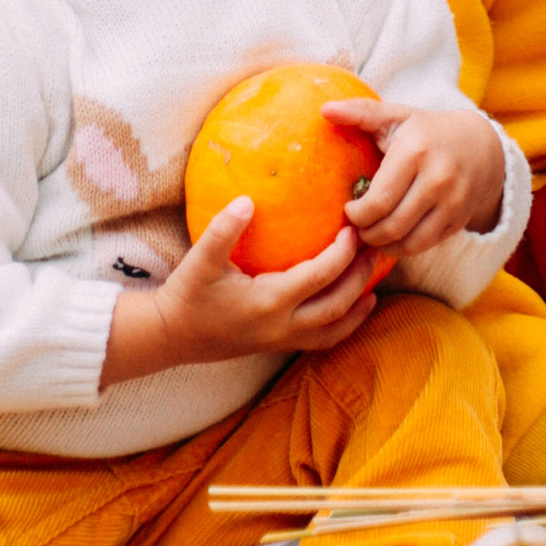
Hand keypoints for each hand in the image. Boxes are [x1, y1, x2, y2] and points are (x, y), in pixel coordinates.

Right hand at [101, 202, 382, 388]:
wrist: (169, 337)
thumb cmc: (186, 295)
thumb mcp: (201, 261)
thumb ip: (224, 230)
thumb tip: (249, 200)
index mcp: (268, 302)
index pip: (320, 277)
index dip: (342, 254)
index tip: (354, 228)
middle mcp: (281, 326)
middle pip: (337, 304)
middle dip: (360, 276)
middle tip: (376, 248)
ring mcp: (281, 340)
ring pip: (334, 329)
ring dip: (357, 306)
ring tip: (376, 282)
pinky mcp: (277, 346)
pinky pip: (321, 340)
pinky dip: (343, 325)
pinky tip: (353, 308)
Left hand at [339, 97, 505, 263]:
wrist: (481, 146)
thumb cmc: (427, 131)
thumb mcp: (396, 117)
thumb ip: (360, 112)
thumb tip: (325, 110)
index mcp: (415, 151)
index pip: (378, 201)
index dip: (356, 214)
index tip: (348, 210)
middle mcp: (438, 179)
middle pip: (391, 225)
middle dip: (366, 233)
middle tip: (356, 228)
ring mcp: (453, 202)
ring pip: (408, 241)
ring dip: (382, 245)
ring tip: (371, 235)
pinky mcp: (460, 220)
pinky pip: (424, 246)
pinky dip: (403, 248)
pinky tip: (391, 238)